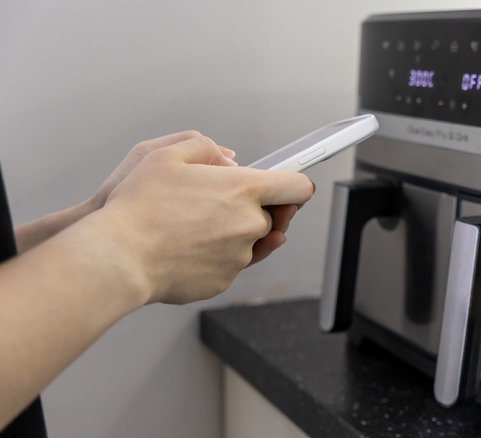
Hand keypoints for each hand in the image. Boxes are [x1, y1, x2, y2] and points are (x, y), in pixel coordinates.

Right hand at [100, 135, 313, 304]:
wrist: (118, 257)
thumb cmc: (138, 207)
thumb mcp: (167, 155)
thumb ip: (206, 148)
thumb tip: (227, 161)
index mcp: (245, 189)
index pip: (298, 187)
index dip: (296, 183)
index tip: (289, 185)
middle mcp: (250, 224)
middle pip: (272, 216)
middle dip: (252, 208)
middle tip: (218, 202)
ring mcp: (239, 256)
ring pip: (250, 241)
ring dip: (233, 233)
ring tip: (194, 225)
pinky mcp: (225, 280)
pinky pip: (230, 264)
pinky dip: (216, 256)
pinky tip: (187, 247)